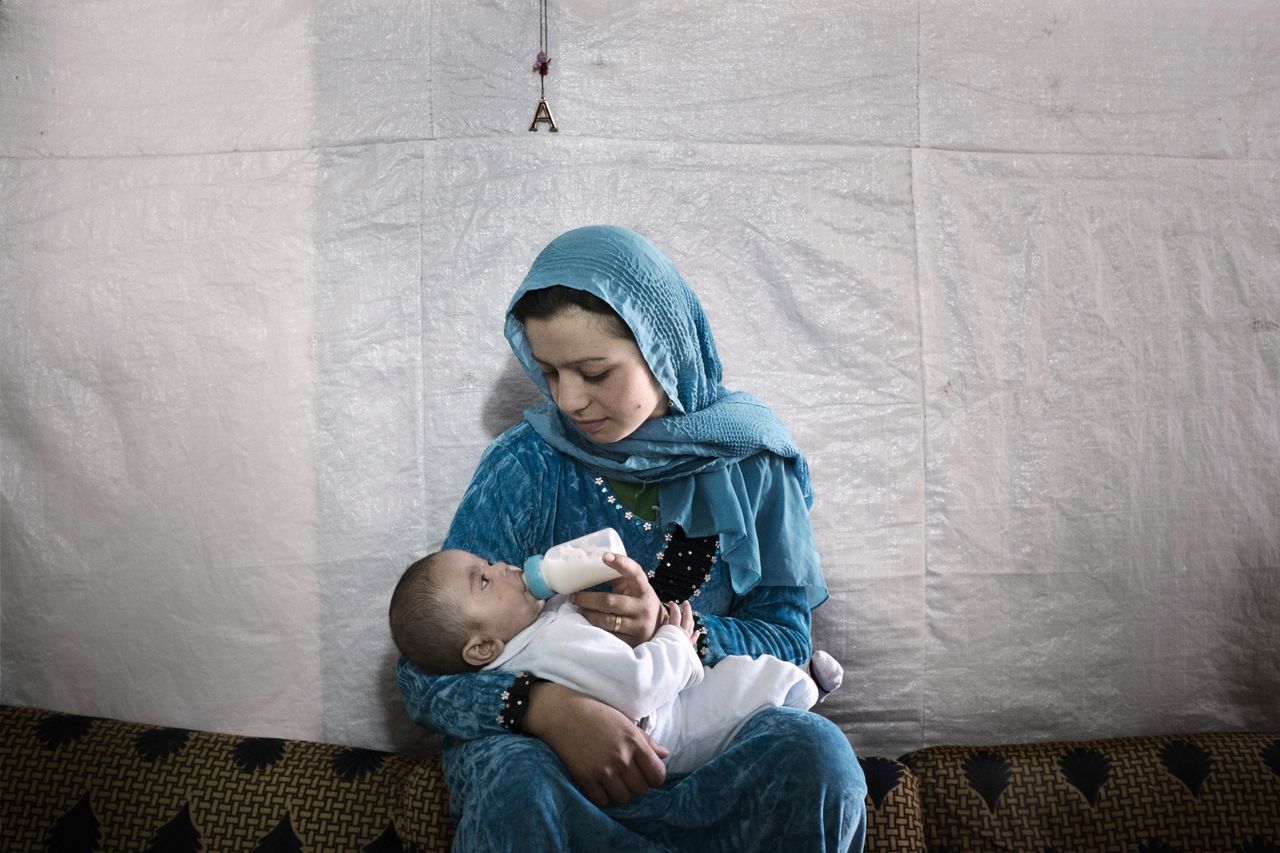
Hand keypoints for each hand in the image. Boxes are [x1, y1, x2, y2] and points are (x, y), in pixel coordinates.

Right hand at [523, 681, 667, 805]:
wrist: (563, 713)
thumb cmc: (596, 714)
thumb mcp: (625, 722)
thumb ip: (646, 741)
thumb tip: (665, 754)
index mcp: (635, 742)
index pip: (658, 774)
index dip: (654, 777)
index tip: (646, 774)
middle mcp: (622, 757)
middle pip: (641, 789)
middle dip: (636, 784)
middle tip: (626, 775)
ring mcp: (603, 769)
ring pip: (623, 797)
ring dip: (620, 792)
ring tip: (612, 780)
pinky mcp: (586, 777)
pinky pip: (602, 800)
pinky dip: (602, 796)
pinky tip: (599, 784)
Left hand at [571, 552, 661, 645]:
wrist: (658, 628)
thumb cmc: (639, 602)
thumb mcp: (635, 589)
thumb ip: (619, 577)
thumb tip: (592, 563)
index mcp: (643, 589)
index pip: (634, 573)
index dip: (621, 563)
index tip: (604, 556)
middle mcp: (643, 607)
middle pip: (609, 601)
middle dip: (587, 599)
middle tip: (574, 597)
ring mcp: (639, 626)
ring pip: (606, 621)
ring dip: (588, 615)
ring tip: (579, 610)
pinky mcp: (633, 642)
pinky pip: (608, 636)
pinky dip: (595, 630)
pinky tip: (587, 625)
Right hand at [663, 600, 701, 645]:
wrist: (669, 661)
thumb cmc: (661, 648)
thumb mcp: (659, 635)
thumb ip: (663, 625)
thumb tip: (666, 616)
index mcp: (674, 628)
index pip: (675, 614)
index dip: (673, 607)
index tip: (671, 602)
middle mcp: (682, 632)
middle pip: (686, 618)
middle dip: (686, 609)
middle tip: (686, 603)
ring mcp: (686, 639)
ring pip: (691, 626)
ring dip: (691, 619)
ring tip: (691, 613)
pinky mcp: (688, 646)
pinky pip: (693, 639)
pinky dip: (695, 634)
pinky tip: (697, 631)